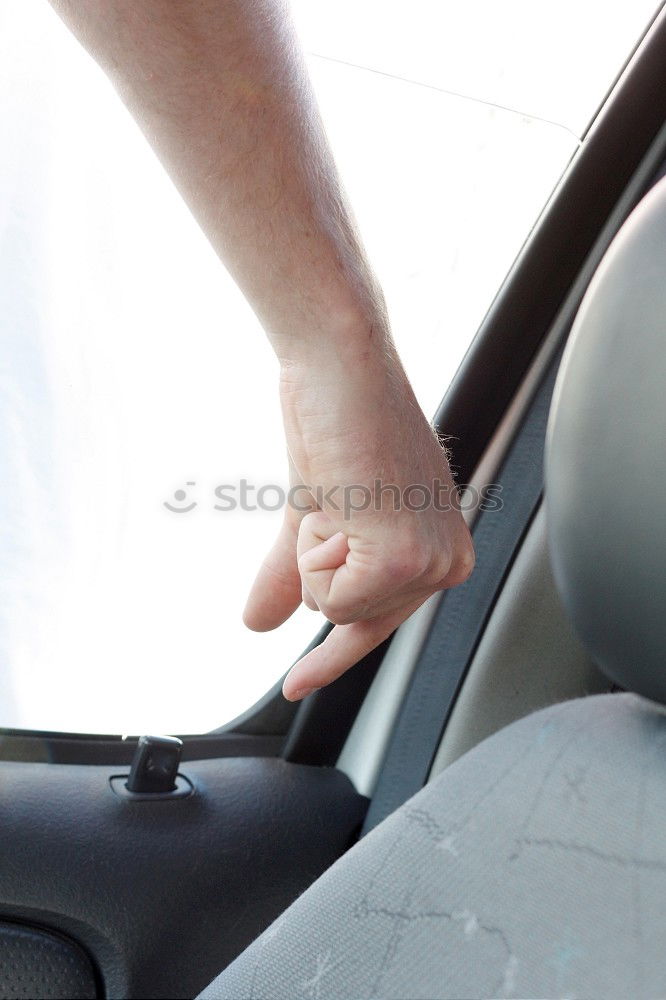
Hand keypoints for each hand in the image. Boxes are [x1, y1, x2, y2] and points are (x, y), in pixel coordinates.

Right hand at [243, 337, 474, 699]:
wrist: (341, 366)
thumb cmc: (337, 423)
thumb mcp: (317, 516)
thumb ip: (293, 575)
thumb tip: (258, 624)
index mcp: (437, 550)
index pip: (375, 623)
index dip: (332, 657)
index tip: (293, 685)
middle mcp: (447, 563)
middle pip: (345, 617)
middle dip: (318, 557)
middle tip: (338, 492)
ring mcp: (429, 565)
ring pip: (332, 607)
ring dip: (314, 545)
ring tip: (341, 486)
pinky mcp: (401, 561)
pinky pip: (328, 599)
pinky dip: (313, 549)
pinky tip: (339, 497)